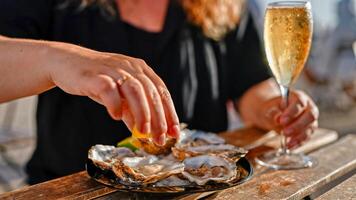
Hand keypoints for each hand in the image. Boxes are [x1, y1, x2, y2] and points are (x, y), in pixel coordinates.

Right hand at [46, 43, 179, 144]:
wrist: (66, 63)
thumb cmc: (97, 80)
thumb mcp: (119, 96)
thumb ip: (131, 112)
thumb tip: (144, 133)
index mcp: (140, 70)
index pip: (162, 92)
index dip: (170, 113)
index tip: (174, 132)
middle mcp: (131, 67)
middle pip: (152, 93)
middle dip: (159, 118)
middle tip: (160, 138)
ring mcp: (114, 69)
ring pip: (136, 90)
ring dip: (142, 112)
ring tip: (143, 132)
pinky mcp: (96, 75)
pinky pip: (109, 90)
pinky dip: (115, 104)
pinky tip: (116, 116)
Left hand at [260, 90, 318, 148]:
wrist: (274, 112)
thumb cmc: (273, 107)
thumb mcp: (270, 108)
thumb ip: (274, 112)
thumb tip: (278, 118)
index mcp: (299, 97)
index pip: (299, 103)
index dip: (291, 112)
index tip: (281, 121)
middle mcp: (308, 107)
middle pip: (310, 116)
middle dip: (298, 125)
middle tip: (285, 132)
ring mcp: (310, 119)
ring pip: (310, 127)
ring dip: (299, 136)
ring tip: (287, 143)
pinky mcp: (309, 129)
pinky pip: (307, 136)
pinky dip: (299, 142)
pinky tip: (290, 146)